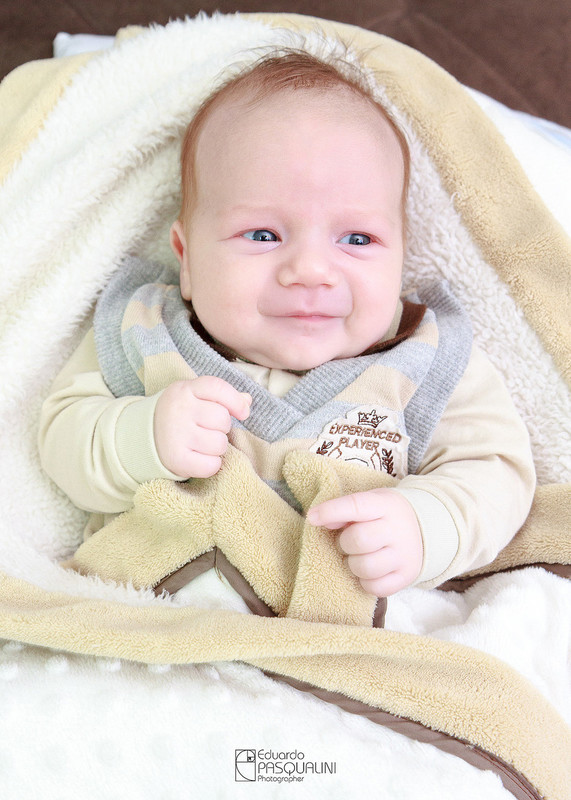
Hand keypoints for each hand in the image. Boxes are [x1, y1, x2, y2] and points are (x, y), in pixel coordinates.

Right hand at [154, 376, 250, 478]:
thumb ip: (222, 396)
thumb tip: (247, 400)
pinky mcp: (176, 458)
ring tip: (203, 444)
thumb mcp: (195, 397)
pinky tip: (200, 458)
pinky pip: (212, 465)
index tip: (243, 413)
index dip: (236, 402)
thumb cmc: (180, 414)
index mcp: (185, 390)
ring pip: (220, 444)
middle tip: (208, 430)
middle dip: (222, 428)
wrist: (145, 436)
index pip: (218, 388)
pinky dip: (211, 465)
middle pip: (223, 419)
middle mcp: (179, 409)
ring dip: (218, 448)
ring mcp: (176, 434)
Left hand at [306, 489, 422, 595]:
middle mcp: (398, 530)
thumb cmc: (385, 515)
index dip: (331, 511)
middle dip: (345, 543)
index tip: (312, 518)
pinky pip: (375, 588)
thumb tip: (317, 520)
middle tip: (349, 542)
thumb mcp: (369, 503)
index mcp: (386, 505)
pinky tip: (369, 571)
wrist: (425, 528)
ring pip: (365, 567)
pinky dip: (365, 582)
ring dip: (353, 564)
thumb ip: (345, 510)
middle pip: (358, 540)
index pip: (356, 505)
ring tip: (359, 556)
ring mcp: (405, 555)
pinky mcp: (407, 577)